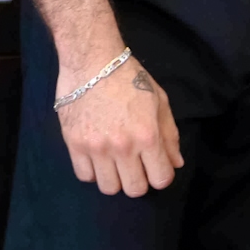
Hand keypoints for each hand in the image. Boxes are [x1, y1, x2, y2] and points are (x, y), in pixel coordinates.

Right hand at [55, 52, 183, 196]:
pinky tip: (96, 156)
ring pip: (108, 187)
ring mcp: (96, 147)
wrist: (91, 60)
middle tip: (135, 165)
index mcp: (147, 135)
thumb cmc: (129, 76)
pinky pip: (84, 176)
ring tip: (114, 161)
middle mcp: (123, 146)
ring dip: (115, 178)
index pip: (161, 180)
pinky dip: (92, 170)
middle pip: (134, 189)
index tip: (155, 166)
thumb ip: (170, 135)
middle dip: (139, 180)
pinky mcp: (74, 144)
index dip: (162, 176)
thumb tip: (176, 163)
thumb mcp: (159, 100)